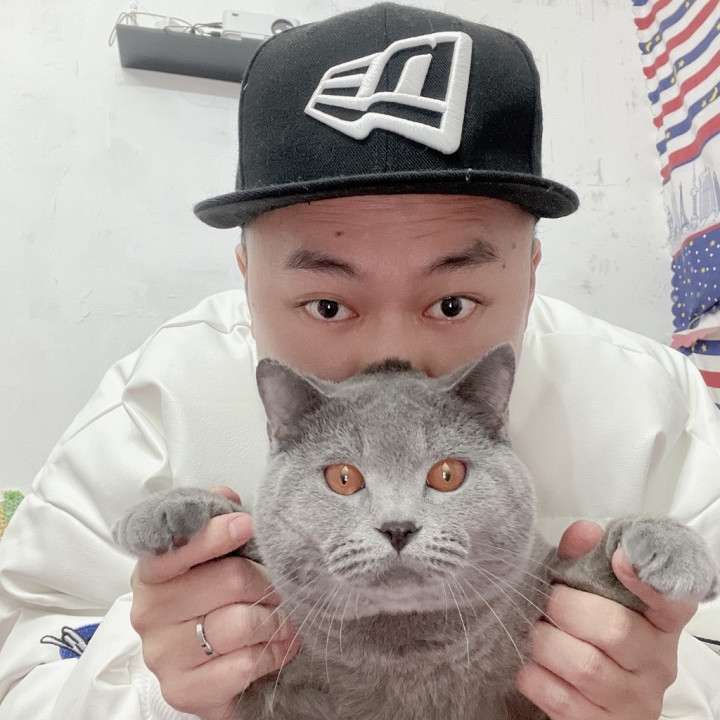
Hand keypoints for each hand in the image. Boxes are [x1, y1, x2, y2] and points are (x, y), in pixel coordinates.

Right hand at [129, 486, 300, 719]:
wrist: (198, 667)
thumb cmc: (206, 601)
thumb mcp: (208, 557)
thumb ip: (213, 521)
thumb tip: (224, 495)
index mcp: (152, 571)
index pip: (180, 546)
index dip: (216, 534)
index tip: (248, 525)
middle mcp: (149, 611)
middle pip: (229, 581)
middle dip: (268, 581)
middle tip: (284, 585)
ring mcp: (163, 654)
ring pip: (241, 624)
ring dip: (276, 619)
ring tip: (287, 617)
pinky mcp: (183, 690)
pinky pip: (244, 664)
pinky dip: (272, 653)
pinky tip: (279, 645)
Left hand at [516, 520, 697, 718]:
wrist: (583, 697)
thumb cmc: (584, 634)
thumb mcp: (585, 593)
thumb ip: (583, 558)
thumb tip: (583, 531)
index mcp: (659, 624)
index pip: (672, 601)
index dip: (647, 580)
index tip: (618, 559)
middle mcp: (656, 663)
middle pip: (614, 629)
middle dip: (566, 609)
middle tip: (549, 604)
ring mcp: (634, 701)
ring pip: (586, 666)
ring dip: (547, 644)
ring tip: (539, 635)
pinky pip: (562, 700)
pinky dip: (535, 677)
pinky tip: (534, 668)